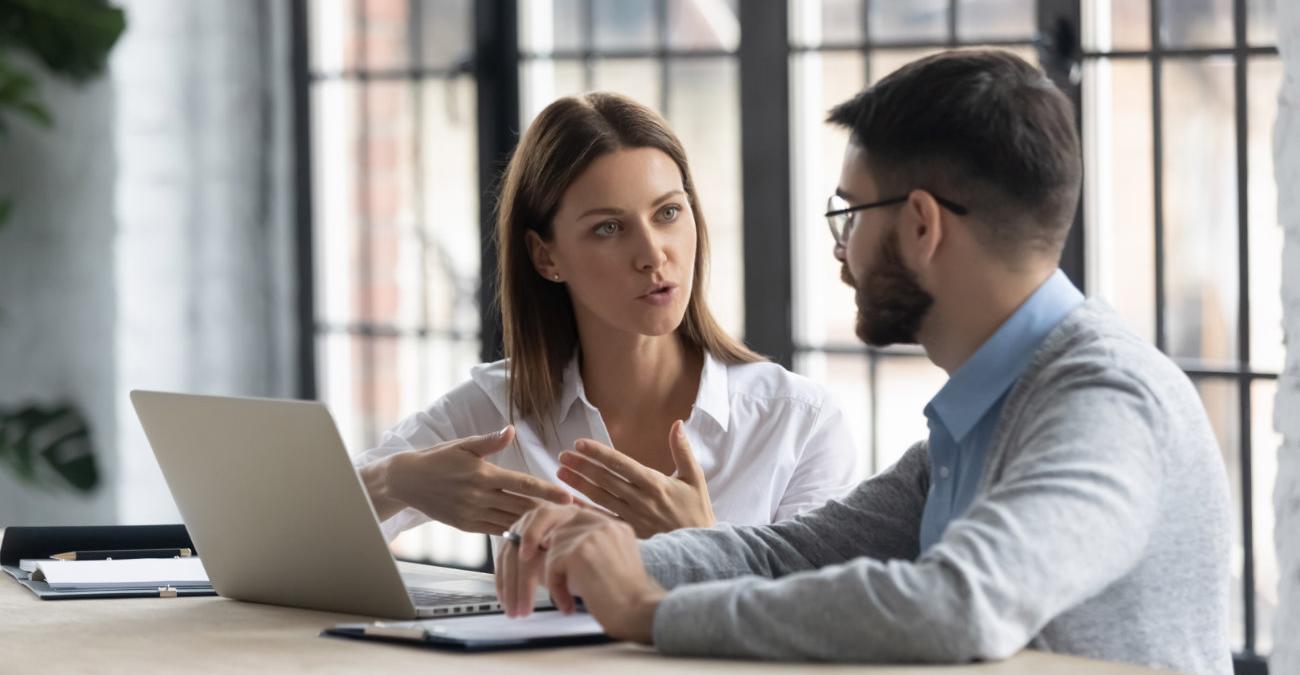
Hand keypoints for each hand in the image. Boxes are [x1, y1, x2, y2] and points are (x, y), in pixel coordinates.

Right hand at [361, 426, 572, 533]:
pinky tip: (534, 538)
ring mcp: (473, 514)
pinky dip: (515, 534)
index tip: (569, 498)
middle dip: (550, 513)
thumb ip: (489, 441)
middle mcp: (480, 496)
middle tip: (575, 518)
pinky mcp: (467, 526)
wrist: (407, 481)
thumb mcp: (463, 444)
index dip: (547, 492)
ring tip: (561, 531)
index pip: (523, 484)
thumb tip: (511, 430)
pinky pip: (496, 531)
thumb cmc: (439, 458)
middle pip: (523, 506)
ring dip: (536, 527)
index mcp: (484, 474)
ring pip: (511, 521)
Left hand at [496, 503, 663, 643]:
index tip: (533, 547)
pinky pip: (551, 567)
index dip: (546, 529)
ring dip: (552, 576)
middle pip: (552, 521)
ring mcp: (592, 533)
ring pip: (550, 548)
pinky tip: (568, 604)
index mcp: (609, 522)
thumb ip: (584, 547)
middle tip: (523, 562)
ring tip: (566, 597)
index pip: (568, 514)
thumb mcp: (607, 561)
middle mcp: (602, 522)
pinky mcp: (581, 550)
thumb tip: (547, 546)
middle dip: (532, 542)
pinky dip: (555, 588)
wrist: (639, 613)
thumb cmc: (623, 598)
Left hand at [556, 421, 714, 537]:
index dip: (599, 453)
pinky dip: (585, 511)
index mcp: (655, 483)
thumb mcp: (695, 478)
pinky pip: (602, 520)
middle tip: (562, 455)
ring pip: (600, 497)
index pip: (621, 464)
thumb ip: (683, 450)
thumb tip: (678, 423)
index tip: (580, 443)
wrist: (701, 548)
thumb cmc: (697, 510)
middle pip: (605, 479)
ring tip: (560, 472)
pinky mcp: (629, 532)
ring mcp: (633, 517)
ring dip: (578, 484)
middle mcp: (641, 499)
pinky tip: (569, 503)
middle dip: (582, 465)